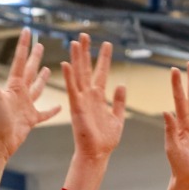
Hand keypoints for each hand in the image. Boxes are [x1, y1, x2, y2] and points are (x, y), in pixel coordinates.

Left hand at [0, 28, 57, 156]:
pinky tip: (60, 107)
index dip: (24, 45)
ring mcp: (27, 106)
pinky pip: (45, 113)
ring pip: (37, 89)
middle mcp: (20, 93)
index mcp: (14, 85)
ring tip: (47, 69)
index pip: (20, 60)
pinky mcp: (32, 119)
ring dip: (42, 79)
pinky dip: (52, 111)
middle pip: (30, 71)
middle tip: (40, 45)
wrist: (0, 141)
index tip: (27, 31)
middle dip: (35, 57)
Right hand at [62, 34, 127, 162]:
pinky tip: (67, 63)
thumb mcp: (118, 118)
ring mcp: (82, 100)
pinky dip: (69, 76)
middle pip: (87, 68)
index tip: (106, 44)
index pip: (101, 73)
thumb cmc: (106, 140)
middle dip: (86, 52)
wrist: (97, 154)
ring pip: (78, 74)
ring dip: (77, 58)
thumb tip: (122, 84)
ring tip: (75, 42)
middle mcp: (89, 96)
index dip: (104, 58)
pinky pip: (72, 89)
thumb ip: (119, 101)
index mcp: (99, 97)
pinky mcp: (76, 107)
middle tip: (85, 34)